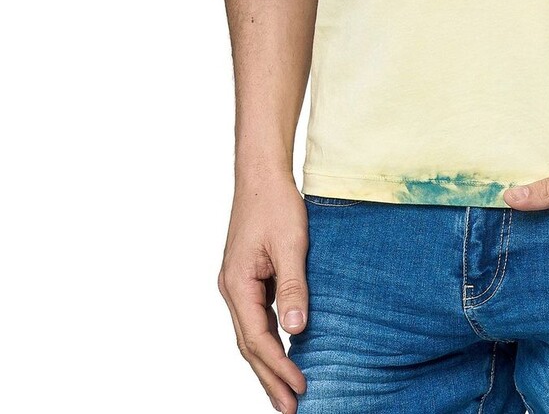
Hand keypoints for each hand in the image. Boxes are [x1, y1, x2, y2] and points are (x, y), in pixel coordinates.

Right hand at [218, 175, 309, 413]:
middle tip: (289, 407)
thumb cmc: (275, 204)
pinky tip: (285, 350)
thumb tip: (296, 331)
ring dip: (268, 363)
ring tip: (286, 390)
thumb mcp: (291, 245)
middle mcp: (232, 289)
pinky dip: (269, 340)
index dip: (278, 367)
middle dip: (268, 378)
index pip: (258, 339)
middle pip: (249, 345)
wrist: (262, 174)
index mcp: (237, 285)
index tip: (300, 387)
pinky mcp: (248, 277)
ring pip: (251, 334)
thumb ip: (293, 288)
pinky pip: (256, 317)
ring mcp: (238, 284)